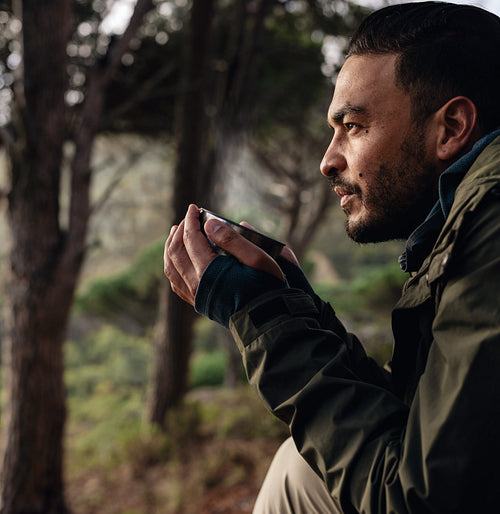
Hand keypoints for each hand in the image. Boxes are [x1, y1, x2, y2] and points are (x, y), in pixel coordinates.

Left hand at [164, 204, 288, 305]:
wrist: (267, 321)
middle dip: (180, 231)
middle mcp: (196, 284)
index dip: (191, 220)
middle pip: (176, 251)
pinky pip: (176, 283)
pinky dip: (172, 266)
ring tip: (176, 233)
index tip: (194, 208)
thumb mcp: (257, 258)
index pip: (191, 239)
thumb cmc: (266, 288)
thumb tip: (209, 222)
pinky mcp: (198, 303)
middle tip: (188, 218)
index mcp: (209, 271)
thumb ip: (232, 239)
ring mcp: (195, 296)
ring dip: (171, 247)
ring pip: (170, 267)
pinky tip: (176, 259)